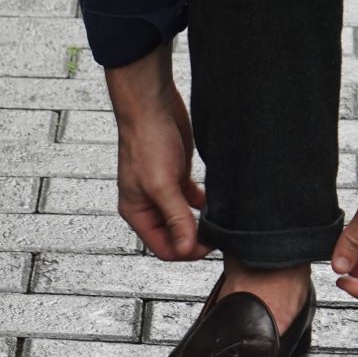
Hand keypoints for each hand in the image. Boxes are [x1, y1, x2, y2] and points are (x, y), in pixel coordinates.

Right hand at [115, 83, 212, 261]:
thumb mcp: (162, 184)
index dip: (187, 251)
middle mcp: (149, 204)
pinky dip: (203, 202)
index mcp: (137, 212)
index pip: (163, 248)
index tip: (211, 244)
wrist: (153, 105)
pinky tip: (215, 200)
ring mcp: (163, 190)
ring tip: (220, 220)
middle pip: (175, 236)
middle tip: (220, 233)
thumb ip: (175, 217)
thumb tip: (185, 249)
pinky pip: (191, 198)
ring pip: (184, 218)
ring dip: (200, 221)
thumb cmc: (147, 141)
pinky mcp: (176, 175)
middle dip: (195, 238)